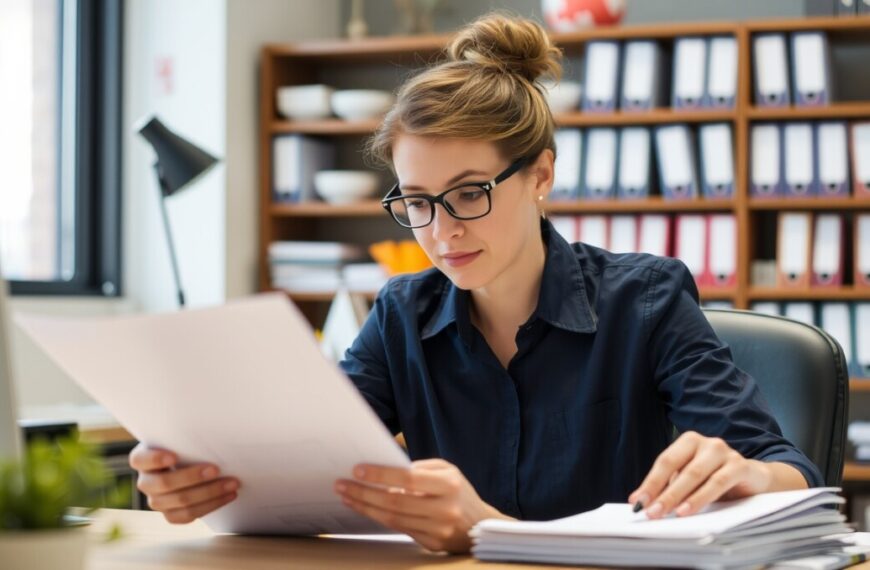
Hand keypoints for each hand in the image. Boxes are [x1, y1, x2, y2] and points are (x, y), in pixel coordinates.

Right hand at [129, 443, 239, 523]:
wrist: (192, 463)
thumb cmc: (186, 445)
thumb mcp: (180, 437)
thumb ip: (186, 436)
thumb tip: (210, 424)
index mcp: (142, 459)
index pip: (140, 459)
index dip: (155, 459)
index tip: (174, 457)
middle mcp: (146, 482)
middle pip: (164, 483)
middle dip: (192, 477)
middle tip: (216, 469)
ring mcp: (157, 501)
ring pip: (180, 502)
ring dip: (209, 493)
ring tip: (232, 483)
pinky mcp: (170, 514)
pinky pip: (189, 515)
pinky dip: (212, 505)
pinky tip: (228, 496)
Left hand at [334, 458, 509, 552]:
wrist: (480, 525)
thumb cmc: (458, 491)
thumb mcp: (446, 470)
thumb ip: (419, 468)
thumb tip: (383, 470)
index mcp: (449, 485)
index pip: (408, 478)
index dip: (381, 474)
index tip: (357, 470)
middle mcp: (445, 509)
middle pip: (396, 501)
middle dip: (364, 492)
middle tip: (342, 484)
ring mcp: (438, 530)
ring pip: (393, 519)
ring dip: (366, 507)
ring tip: (347, 496)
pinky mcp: (432, 544)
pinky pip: (399, 529)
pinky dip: (379, 518)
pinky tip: (365, 508)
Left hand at [628, 431, 803, 518]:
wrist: (756, 479)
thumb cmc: (716, 479)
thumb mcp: (692, 481)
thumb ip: (670, 487)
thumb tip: (640, 502)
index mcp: (689, 441)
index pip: (665, 462)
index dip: (650, 482)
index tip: (636, 502)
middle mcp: (706, 443)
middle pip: (677, 467)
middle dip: (661, 492)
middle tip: (649, 512)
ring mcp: (725, 452)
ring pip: (696, 474)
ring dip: (678, 496)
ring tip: (666, 513)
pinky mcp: (741, 466)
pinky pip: (718, 482)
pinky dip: (701, 497)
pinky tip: (688, 510)